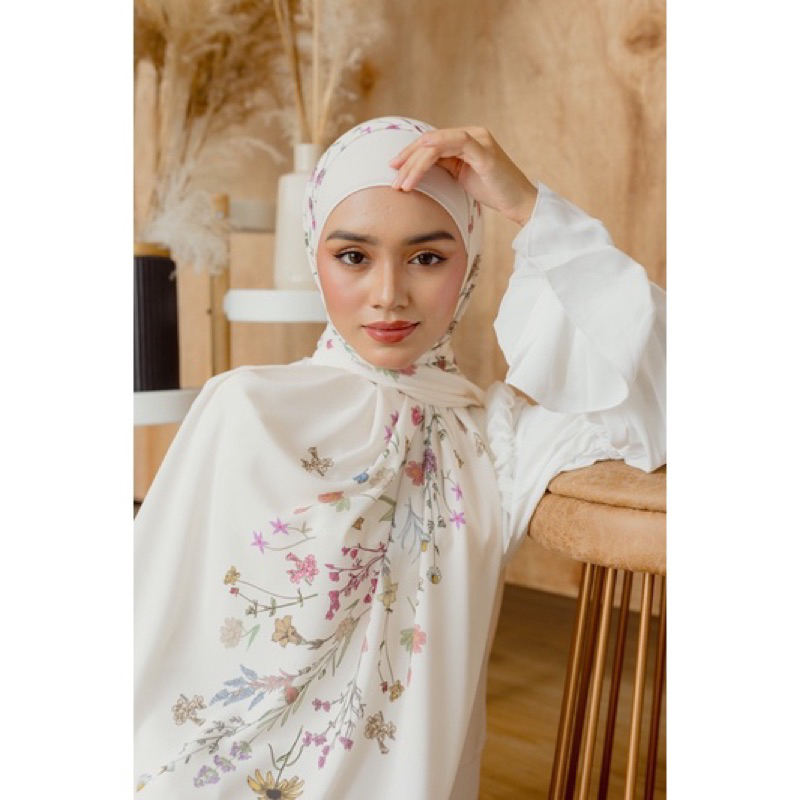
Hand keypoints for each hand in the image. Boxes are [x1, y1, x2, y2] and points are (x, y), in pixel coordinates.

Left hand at [389, 126, 537, 226]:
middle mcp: (473, 134)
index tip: (394, 170)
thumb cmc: (494, 193)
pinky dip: (429, 157)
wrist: (521, 203)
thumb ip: (444, 168)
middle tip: (393, 177)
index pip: (431, 141)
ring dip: (414, 163)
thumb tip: (415, 172)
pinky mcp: (484, 151)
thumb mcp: (462, 178)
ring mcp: (479, 140)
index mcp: (467, 139)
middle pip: (430, 140)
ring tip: (402, 183)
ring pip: (436, 143)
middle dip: (407, 159)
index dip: (410, 154)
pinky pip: (451, 146)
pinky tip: (416, 172)